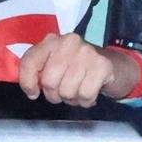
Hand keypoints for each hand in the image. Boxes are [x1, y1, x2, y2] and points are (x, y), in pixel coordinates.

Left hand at [17, 33, 137, 108]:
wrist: (114, 64)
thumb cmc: (78, 68)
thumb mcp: (55, 64)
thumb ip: (39, 71)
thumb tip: (32, 90)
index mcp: (52, 41)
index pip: (30, 62)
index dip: (27, 83)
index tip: (33, 93)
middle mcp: (69, 42)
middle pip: (49, 81)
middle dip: (54, 94)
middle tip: (63, 92)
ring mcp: (87, 52)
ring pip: (67, 91)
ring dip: (71, 98)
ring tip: (78, 90)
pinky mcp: (102, 65)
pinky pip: (85, 95)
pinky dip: (86, 101)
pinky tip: (89, 92)